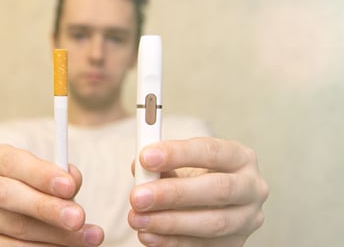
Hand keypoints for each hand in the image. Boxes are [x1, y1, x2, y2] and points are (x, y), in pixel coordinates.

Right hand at [0, 144, 103, 245]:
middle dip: (47, 208)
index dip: (41, 174)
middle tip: (79, 217)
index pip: (12, 162)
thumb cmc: (39, 184)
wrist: (24, 205)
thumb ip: (61, 176)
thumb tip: (72, 182)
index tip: (70, 186)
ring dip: (58, 236)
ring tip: (89, 237)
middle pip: (7, 196)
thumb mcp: (49, 173)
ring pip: (16, 228)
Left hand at [129, 137, 268, 245]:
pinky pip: (203, 246)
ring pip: (213, 224)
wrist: (212, 204)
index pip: (211, 151)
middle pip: (218, 189)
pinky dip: (171, 242)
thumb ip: (163, 164)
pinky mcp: (235, 245)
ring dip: (169, 223)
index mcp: (240, 157)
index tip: (146, 157)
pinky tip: (148, 235)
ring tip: (137, 218)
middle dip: (174, 193)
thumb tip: (140, 168)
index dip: (178, 153)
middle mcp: (252, 188)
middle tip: (138, 196)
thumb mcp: (183, 164)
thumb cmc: (196, 177)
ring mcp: (247, 220)